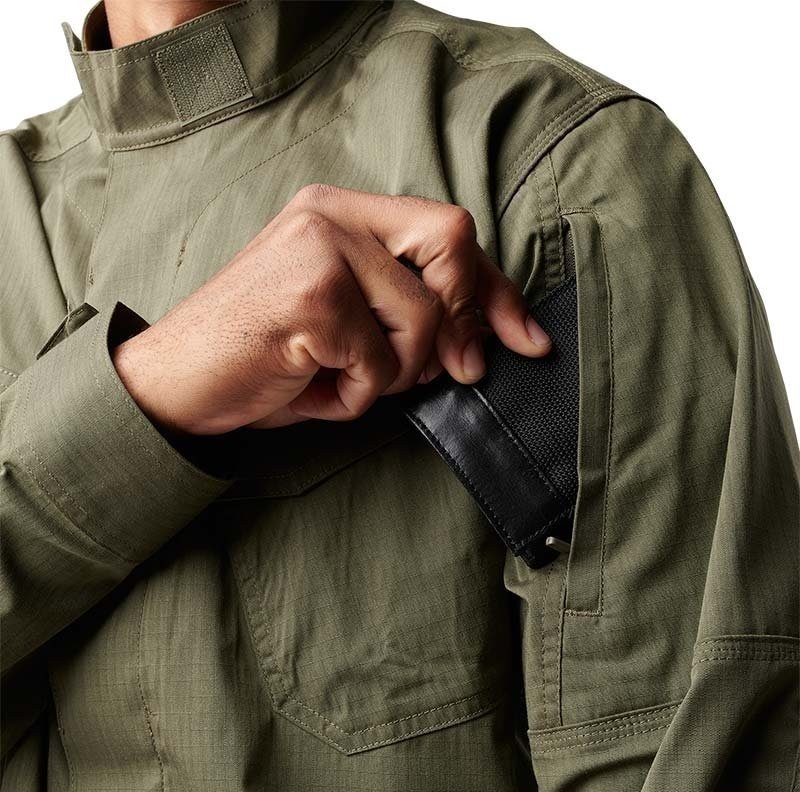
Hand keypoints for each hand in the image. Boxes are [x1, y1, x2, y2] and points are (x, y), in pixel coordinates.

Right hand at [112, 184, 550, 434]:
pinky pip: (379, 364)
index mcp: (343, 211)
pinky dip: (355, 396)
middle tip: (417, 369)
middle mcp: (331, 214)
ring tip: (338, 376)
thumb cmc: (264, 355)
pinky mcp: (312, 296)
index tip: (526, 341)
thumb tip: (482, 347)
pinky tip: (312, 386)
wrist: (175, 383)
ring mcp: (320, 249)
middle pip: (453, 241)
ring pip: (422, 320)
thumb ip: (410, 315)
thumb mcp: (347, 326)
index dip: (496, 291)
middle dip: (452, 322)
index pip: (450, 233)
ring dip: (391, 374)